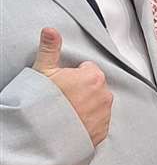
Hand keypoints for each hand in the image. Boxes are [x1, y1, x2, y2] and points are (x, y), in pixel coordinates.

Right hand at [31, 27, 111, 145]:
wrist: (43, 134)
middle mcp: (104, 95)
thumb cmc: (42, 101)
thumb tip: (50, 30)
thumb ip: (50, 48)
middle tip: (62, 98)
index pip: (88, 69)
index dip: (73, 75)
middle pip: (94, 87)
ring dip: (86, 106)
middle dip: (82, 90)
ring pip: (97, 104)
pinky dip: (88, 122)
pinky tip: (72, 124)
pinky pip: (97, 122)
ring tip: (66, 112)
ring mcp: (105, 114)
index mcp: (94, 77)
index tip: (63, 83)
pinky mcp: (102, 132)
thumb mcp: (43, 71)